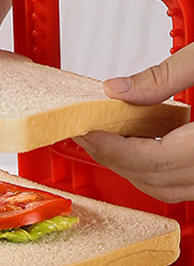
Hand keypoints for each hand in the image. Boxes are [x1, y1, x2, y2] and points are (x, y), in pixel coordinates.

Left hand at [74, 43, 193, 202]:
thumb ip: (164, 77)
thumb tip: (116, 89)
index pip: (146, 159)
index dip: (110, 147)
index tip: (86, 129)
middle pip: (151, 177)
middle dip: (112, 156)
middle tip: (85, 133)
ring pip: (164, 187)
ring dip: (131, 167)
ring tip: (106, 139)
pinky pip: (181, 185)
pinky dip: (155, 170)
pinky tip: (141, 145)